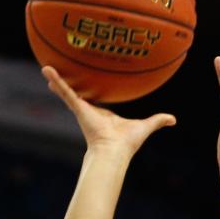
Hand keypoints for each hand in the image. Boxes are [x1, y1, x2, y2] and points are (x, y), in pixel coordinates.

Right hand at [41, 67, 174, 156]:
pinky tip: (46, 69)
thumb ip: (157, 122)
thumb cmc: (128, 143)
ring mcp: (83, 109)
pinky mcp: (78, 108)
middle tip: (60, 74)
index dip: (91, 91)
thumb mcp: (145, 127)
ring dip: (57, 80)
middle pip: (79, 93)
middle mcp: (91, 110)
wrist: (115, 151)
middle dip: (70, 85)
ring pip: (68, 90)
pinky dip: (57, 81)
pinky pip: (66, 91)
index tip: (87, 83)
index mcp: (103, 114)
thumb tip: (173, 120)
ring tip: (46, 67)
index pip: (96, 99)